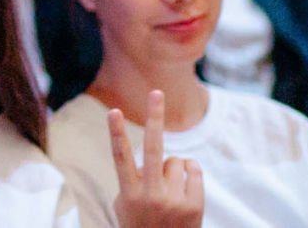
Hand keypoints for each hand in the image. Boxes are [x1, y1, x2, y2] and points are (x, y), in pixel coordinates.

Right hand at [109, 91, 203, 227]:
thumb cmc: (140, 224)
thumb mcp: (125, 205)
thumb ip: (133, 179)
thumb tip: (154, 155)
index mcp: (129, 194)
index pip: (121, 157)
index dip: (116, 133)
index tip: (113, 111)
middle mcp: (150, 196)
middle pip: (153, 149)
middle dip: (154, 118)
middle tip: (156, 93)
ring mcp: (173, 202)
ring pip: (176, 161)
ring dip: (173, 168)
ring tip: (169, 189)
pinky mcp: (194, 206)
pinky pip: (194, 169)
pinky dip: (190, 171)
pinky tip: (184, 185)